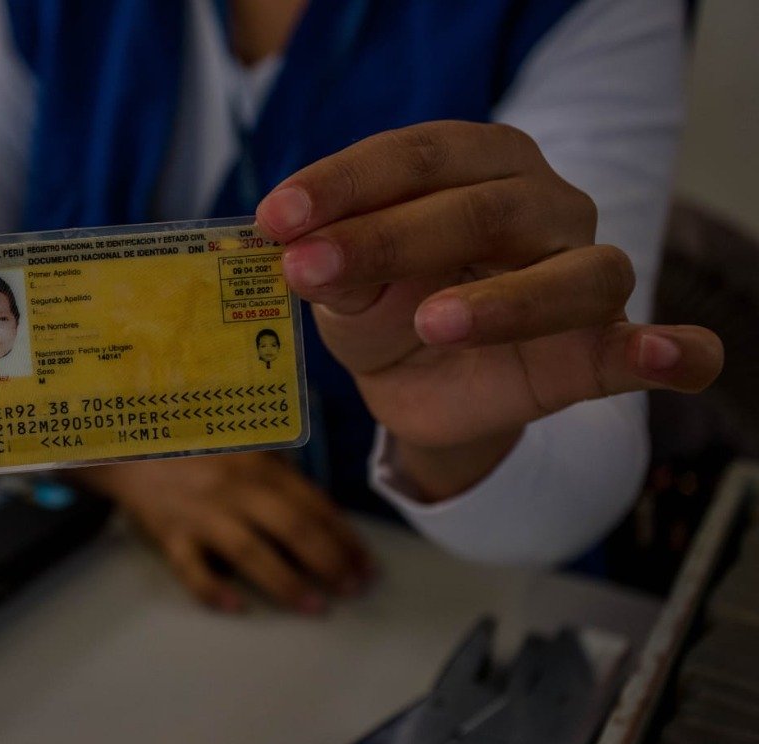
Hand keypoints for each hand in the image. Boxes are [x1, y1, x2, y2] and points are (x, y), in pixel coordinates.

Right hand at [75, 453, 371, 611]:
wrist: (130, 447)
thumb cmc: (196, 450)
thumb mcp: (244, 447)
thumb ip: (280, 473)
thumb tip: (325, 516)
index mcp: (259, 465)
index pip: (313, 504)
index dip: (345, 536)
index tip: (366, 564)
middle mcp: (234, 488)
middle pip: (292, 528)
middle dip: (329, 561)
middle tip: (354, 589)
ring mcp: (201, 513)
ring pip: (250, 552)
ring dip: (286, 582)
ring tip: (315, 606)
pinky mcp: (170, 535)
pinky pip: (192, 568)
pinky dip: (213, 590)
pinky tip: (238, 607)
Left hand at [256, 120, 723, 498]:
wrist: (420, 386)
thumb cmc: (385, 311)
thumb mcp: (343, 293)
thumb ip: (334, 273)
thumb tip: (306, 261)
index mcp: (473, 164)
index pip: (414, 155)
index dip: (343, 185)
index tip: (275, 221)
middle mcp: (540, 201)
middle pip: (480, 207)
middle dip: (388, 238)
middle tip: (309, 270)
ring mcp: (583, 268)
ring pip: (571, 273)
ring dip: (504, 300)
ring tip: (432, 322)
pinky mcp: (603, 345)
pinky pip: (647, 346)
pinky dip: (670, 351)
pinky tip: (668, 356)